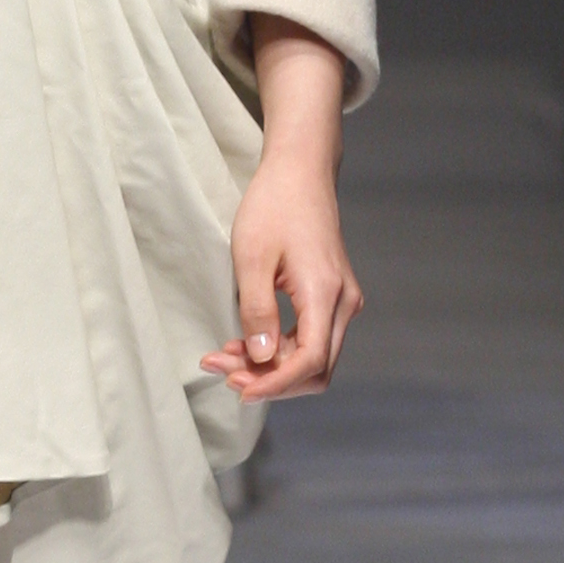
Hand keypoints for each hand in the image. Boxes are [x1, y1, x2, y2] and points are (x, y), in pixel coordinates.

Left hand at [199, 19, 364, 403]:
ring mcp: (341, 301)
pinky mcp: (332, 297)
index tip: (239, 390)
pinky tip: (244, 344)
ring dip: (271, 368)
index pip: (310, 361)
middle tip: (220, 370)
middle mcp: (343, 303)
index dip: (275, 384)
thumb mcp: (252, 258)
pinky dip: (279, 351)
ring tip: (223, 357)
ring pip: (313, 358)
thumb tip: (262, 359)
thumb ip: (257, 311)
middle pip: (316, 369)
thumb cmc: (274, 206)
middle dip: (269, 380)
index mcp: (325, 292)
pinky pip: (310, 340)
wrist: (300, 172)